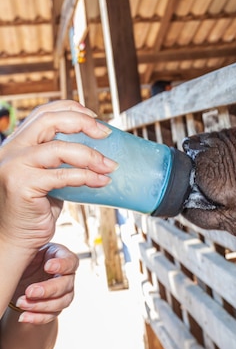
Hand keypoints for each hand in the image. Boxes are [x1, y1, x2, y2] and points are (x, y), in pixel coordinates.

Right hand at [0, 100, 116, 252]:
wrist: (14, 238)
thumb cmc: (35, 208)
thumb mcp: (48, 177)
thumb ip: (62, 161)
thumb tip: (100, 151)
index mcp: (17, 143)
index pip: (43, 113)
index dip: (71, 110)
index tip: (95, 119)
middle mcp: (11, 150)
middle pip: (48, 121)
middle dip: (83, 123)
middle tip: (106, 134)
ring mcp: (14, 166)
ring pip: (58, 148)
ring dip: (91, 155)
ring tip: (110, 165)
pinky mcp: (22, 185)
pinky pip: (62, 176)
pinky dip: (87, 176)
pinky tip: (102, 181)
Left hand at [12, 243, 78, 323]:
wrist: (22, 277)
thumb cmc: (27, 259)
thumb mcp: (30, 251)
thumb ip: (32, 248)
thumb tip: (24, 240)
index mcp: (62, 257)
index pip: (71, 261)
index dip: (62, 265)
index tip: (48, 266)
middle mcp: (67, 275)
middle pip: (67, 284)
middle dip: (49, 290)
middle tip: (29, 291)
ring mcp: (64, 292)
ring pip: (62, 301)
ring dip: (42, 305)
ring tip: (21, 303)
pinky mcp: (56, 306)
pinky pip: (52, 315)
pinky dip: (38, 318)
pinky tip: (23, 317)